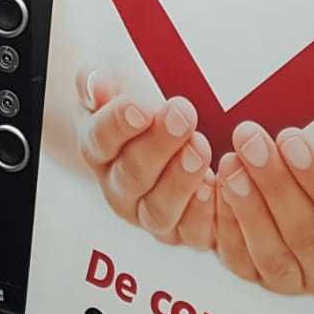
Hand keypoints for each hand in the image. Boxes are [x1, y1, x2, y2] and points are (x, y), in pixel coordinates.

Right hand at [76, 69, 214, 248]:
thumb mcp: (118, 90)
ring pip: (159, 209)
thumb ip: (100, 85)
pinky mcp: (183, 231)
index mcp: (98, 150)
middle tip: (182, 117)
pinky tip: (218, 185)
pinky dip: (207, 213)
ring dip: (181, 180)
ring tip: (201, 147)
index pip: (101, 139)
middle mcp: (118, 188)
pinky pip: (194, 232)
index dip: (118, 124)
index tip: (141, 107)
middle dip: (158, 146)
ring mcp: (149, 214)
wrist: (161, 143)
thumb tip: (94, 81)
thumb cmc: (142, 112)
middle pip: (131, 175)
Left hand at [214, 121, 313, 298]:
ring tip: (230, 159)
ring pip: (269, 253)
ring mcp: (298, 281)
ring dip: (245, 204)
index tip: (292, 138)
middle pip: (306, 237)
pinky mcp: (259, 274)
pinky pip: (238, 258)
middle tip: (249, 139)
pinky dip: (223, 223)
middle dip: (274, 184)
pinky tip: (214, 184)